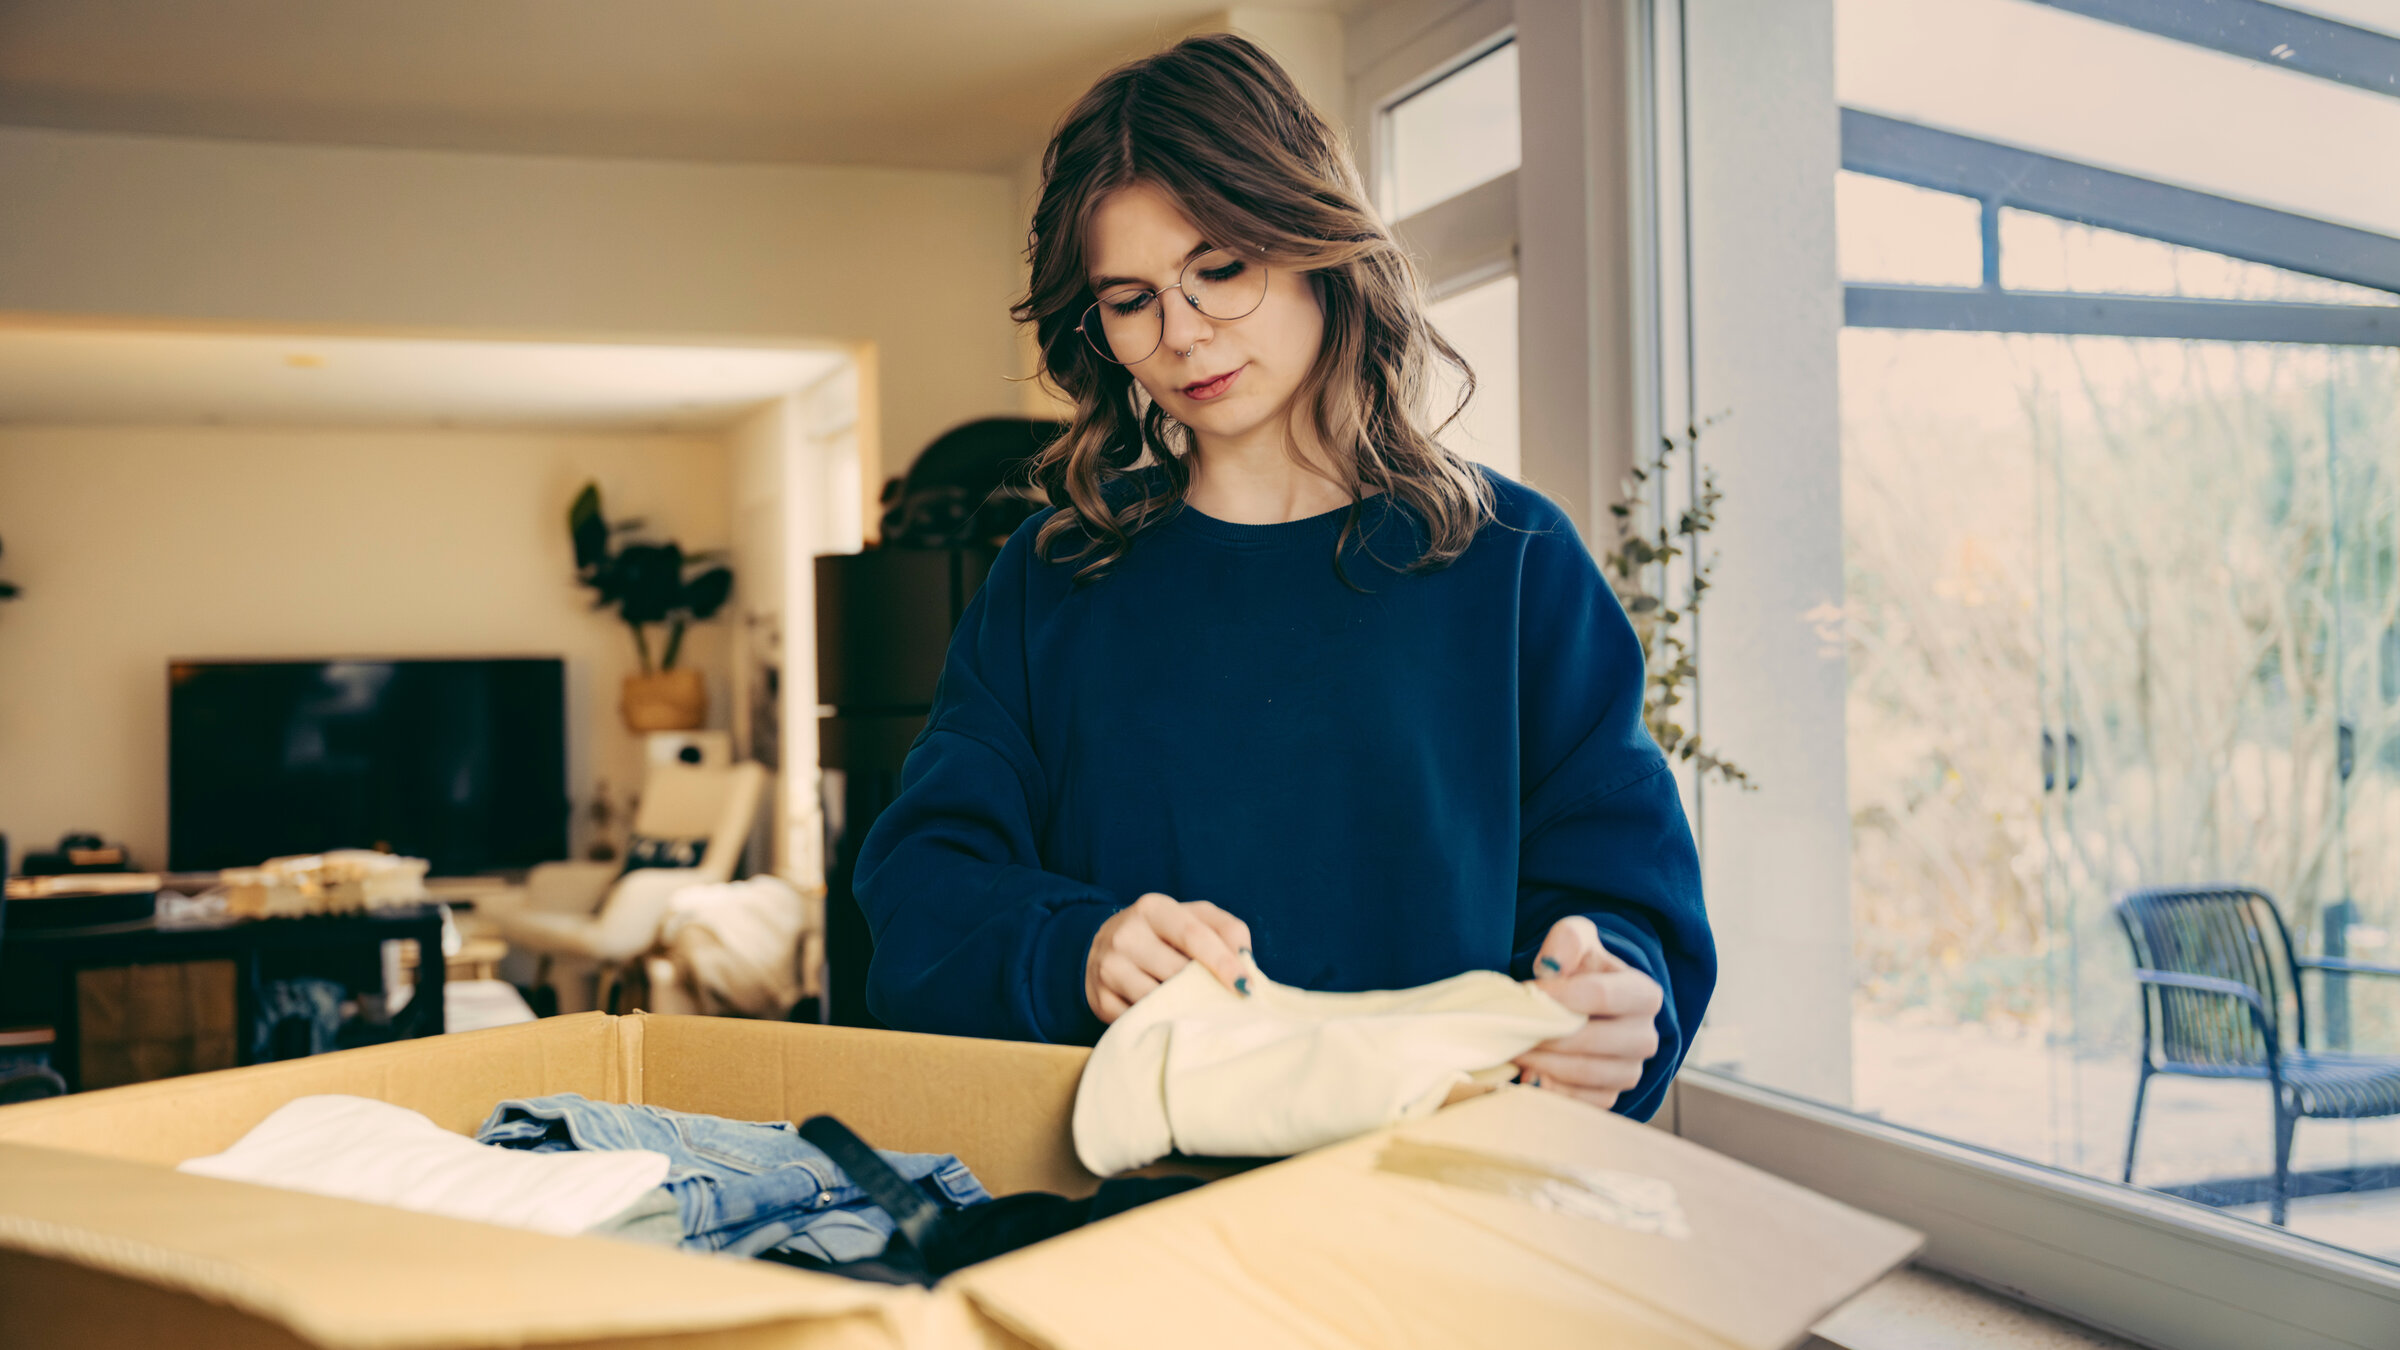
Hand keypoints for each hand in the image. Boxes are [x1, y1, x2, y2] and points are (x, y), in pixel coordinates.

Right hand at [1086, 892, 1253, 1023]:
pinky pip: (1141, 1019)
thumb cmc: (1161, 933)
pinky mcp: (1101, 1000)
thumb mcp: (1192, 917)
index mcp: (1152, 908)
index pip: (1193, 935)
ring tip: (1198, 1009)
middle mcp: (1126, 935)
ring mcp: (1109, 969)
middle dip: (1206, 989)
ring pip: (1159, 999)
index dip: (1223, 962)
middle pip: (1178, 971)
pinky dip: (1161, 1022)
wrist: (1102, 947)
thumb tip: (1245, 958)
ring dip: (1185, 1008)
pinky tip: (1170, 1017)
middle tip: (1226, 1001)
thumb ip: (1226, 929)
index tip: (1245, 986)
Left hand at [1515, 916, 1662, 1110]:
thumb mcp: (1576, 941)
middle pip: (1591, 1039)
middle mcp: (1645, 1037)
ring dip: (1543, 1062)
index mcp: (1644, 994)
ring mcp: (1630, 1071)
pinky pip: (1579, 1100)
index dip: (1559, 995)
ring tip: (1515, 1048)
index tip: (1527, 992)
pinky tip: (1528, 1073)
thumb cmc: (1580, 968)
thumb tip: (1553, 964)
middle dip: (1546, 1033)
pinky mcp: (1609, 1096)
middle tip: (1511, 1027)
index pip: (1600, 995)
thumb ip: (1568, 940)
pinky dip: (1550, 1089)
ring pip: (1584, 1073)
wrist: (1585, 1004)